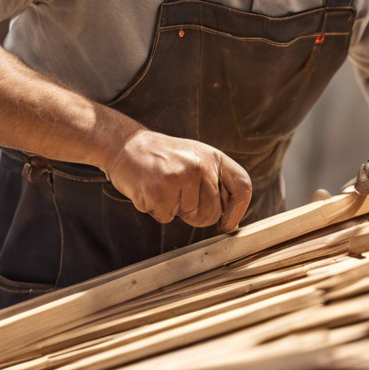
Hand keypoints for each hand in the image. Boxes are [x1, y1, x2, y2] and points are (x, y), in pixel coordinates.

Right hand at [103, 129, 252, 231]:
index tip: (227, 224)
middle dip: (197, 215)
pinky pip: (166, 218)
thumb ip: (214, 180)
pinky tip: (151, 190)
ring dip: (174, 210)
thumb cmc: (163, 156)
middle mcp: (201, 166)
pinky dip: (157, 210)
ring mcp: (181, 178)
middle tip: (179, 197)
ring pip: (190, 217)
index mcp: (214, 157)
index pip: (242, 187)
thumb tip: (229, 215)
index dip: (238, 211)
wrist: (126, 145)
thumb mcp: (196, 158)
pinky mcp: (161, 191)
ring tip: (163, 188)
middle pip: (213, 212)